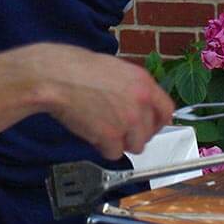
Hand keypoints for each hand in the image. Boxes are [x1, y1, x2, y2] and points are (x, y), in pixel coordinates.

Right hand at [34, 45, 173, 158]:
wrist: (56, 76)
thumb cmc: (77, 69)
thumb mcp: (116, 70)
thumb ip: (133, 88)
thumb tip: (139, 104)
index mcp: (144, 82)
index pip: (166, 111)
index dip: (157, 122)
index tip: (149, 127)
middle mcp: (141, 102)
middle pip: (149, 133)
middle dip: (134, 135)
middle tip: (116, 129)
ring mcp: (128, 120)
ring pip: (135, 146)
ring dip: (119, 142)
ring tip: (101, 128)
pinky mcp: (111, 136)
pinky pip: (114, 153)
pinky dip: (102, 148)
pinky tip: (90, 131)